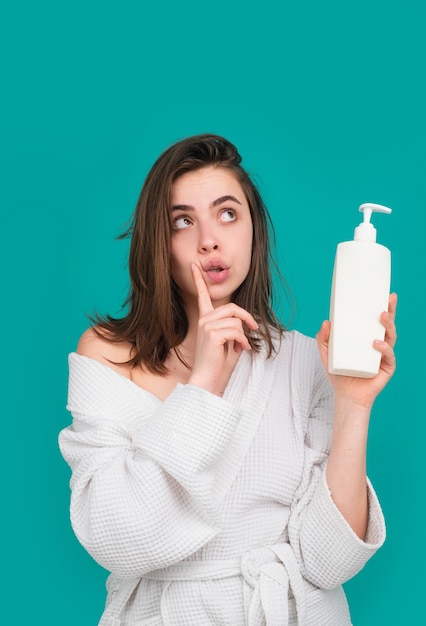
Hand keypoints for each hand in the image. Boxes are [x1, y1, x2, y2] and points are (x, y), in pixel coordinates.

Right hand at [187, 263, 257, 395]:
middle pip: (232, 307)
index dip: (198, 280)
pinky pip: (237, 331)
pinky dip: (243, 342)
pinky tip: (240, 350)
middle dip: (247, 318)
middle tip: (254, 329)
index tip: (193, 265)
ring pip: (236, 321)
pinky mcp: (213, 334)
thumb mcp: (227, 340)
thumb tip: (245, 321)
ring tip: (241, 347)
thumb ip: (232, 327)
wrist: (207, 379)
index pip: (202, 296)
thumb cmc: (217, 363)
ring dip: (244, 335)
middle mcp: (204, 320)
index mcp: (205, 319)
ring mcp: (207, 326)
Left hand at [316, 293, 397, 408]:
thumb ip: (323, 338)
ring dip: (388, 325)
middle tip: (389, 299)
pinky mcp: (387, 367)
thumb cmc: (339, 373)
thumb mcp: (326, 353)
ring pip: (391, 337)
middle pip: (387, 324)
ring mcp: (384, 356)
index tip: (383, 293)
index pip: (375, 320)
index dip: (381, 307)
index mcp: (366, 338)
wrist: (346, 395)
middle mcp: (379, 344)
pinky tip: (376, 343)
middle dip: (390, 310)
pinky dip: (383, 348)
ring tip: (381, 316)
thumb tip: (326, 321)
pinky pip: (388, 355)